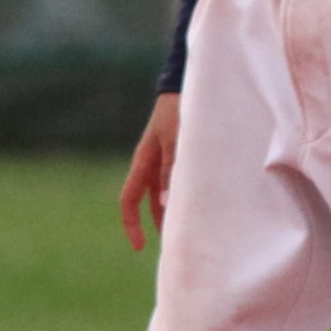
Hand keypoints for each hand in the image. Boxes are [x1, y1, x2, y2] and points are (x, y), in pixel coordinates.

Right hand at [119, 93, 183, 248]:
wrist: (191, 83)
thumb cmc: (182, 110)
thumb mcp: (177, 140)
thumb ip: (171, 170)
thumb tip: (165, 205)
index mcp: (143, 161)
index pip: (129, 200)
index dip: (131, 224)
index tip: (139, 247)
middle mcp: (151, 162)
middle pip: (148, 201)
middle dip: (158, 224)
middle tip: (174, 246)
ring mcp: (165, 158)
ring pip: (165, 193)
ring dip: (174, 211)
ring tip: (190, 231)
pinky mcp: (181, 153)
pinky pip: (178, 181)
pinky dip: (185, 194)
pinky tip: (202, 204)